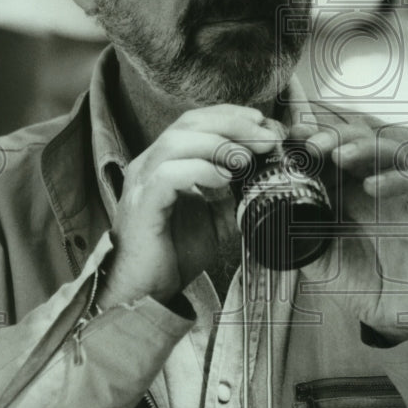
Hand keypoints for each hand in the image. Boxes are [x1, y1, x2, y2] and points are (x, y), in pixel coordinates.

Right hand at [98, 105, 280, 309]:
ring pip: (177, 142)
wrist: (145, 291)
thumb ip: (230, 197)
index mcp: (164, 162)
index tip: (263, 124)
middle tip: (265, 137)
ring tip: (246, 158)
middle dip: (232, 124)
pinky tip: (224, 179)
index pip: (196, 122)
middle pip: (189, 123)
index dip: (231, 116)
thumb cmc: (171, 254)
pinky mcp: (142, 204)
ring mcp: (142, 182)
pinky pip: (169, 174)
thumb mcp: (212, 219)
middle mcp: (150, 165)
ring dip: (218, 144)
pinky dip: (200, 170)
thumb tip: (260, 181)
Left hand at [290, 119, 407, 340]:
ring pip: (389, 152)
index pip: (331, 149)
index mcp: (345, 188)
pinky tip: (372, 187)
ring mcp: (400, 194)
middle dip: (334, 135)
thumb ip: (294, 233)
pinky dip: (395, 180)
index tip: (289, 136)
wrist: (390, 314)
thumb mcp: (316, 255)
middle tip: (311, 144)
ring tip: (338, 154)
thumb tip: (262, 215)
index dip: (312, 137)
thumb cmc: (357, 280)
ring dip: (363, 147)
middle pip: (358, 140)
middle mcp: (372, 184)